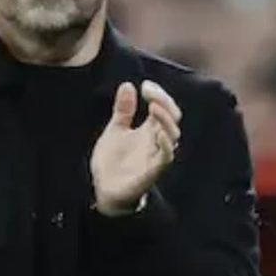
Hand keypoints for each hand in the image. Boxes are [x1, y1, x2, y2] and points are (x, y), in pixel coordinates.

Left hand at [90, 80, 181, 216]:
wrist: (103, 190)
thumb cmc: (112, 162)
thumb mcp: (115, 130)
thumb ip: (123, 110)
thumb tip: (128, 85)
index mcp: (149, 130)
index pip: (164, 108)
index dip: (159, 94)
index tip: (145, 85)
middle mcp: (156, 141)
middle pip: (173, 118)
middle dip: (164, 102)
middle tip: (149, 92)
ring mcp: (156, 156)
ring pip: (173, 136)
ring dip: (166, 119)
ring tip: (153, 107)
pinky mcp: (152, 171)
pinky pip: (166, 157)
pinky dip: (166, 145)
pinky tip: (157, 133)